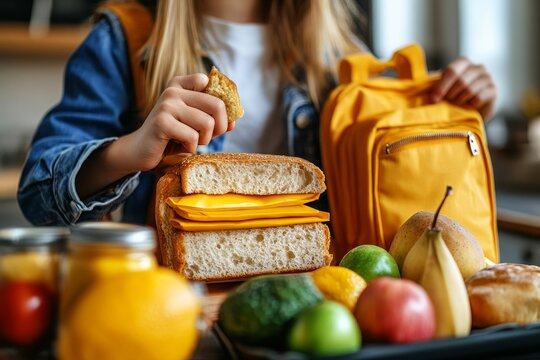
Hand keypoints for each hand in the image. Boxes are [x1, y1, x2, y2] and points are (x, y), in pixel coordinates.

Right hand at [76, 74, 231, 198]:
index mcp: (182, 84)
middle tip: (208, 137)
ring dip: (204, 139)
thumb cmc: (172, 136)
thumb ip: (214, 119)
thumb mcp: (195, 124)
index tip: (215, 119)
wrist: (141, 150)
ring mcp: (167, 105)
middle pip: (217, 105)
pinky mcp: (162, 122)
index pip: (213, 85)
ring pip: (207, 123)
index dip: (221, 106)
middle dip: (219, 126)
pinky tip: (181, 147)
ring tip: (192, 142)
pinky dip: (191, 148)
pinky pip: (192, 137)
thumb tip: (234, 123)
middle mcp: (174, 90)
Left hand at [430, 57, 496, 119]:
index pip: (452, 71)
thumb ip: (430, 82)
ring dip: (459, 100)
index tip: (434, 99)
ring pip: (470, 90)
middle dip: (450, 95)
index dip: (442, 86)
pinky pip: (479, 97)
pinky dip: (470, 104)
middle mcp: (478, 67)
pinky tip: (467, 106)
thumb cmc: (451, 97)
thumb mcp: (440, 87)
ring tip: (455, 105)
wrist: (469, 110)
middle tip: (445, 103)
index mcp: (463, 63)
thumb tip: (414, 82)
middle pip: (461, 81)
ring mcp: (488, 78)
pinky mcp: (494, 90)